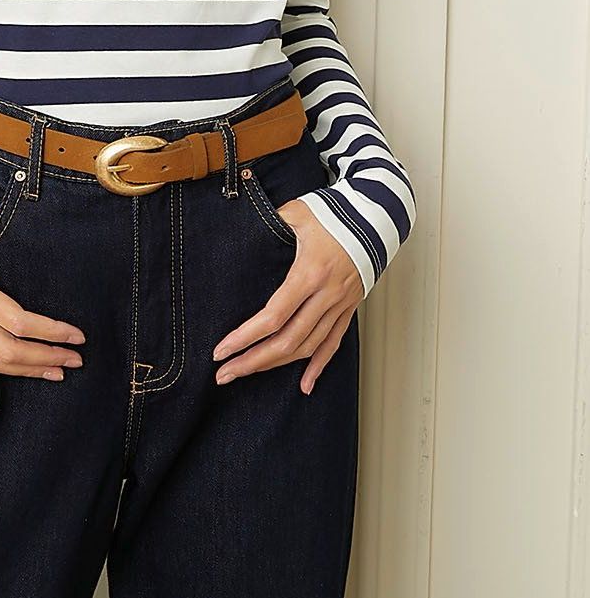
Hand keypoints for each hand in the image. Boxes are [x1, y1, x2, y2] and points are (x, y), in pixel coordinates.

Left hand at [211, 199, 364, 394]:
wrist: (375, 217)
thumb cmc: (335, 213)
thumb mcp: (297, 213)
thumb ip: (268, 223)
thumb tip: (240, 228)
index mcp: (309, 272)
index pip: (274, 316)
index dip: (245, 337)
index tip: (222, 350)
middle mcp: (326, 295)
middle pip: (288, 340)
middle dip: (253, 361)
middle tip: (224, 374)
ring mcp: (340, 304)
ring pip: (308, 347)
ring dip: (277, 366)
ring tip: (247, 373)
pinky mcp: (348, 308)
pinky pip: (333, 343)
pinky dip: (318, 366)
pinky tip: (304, 385)